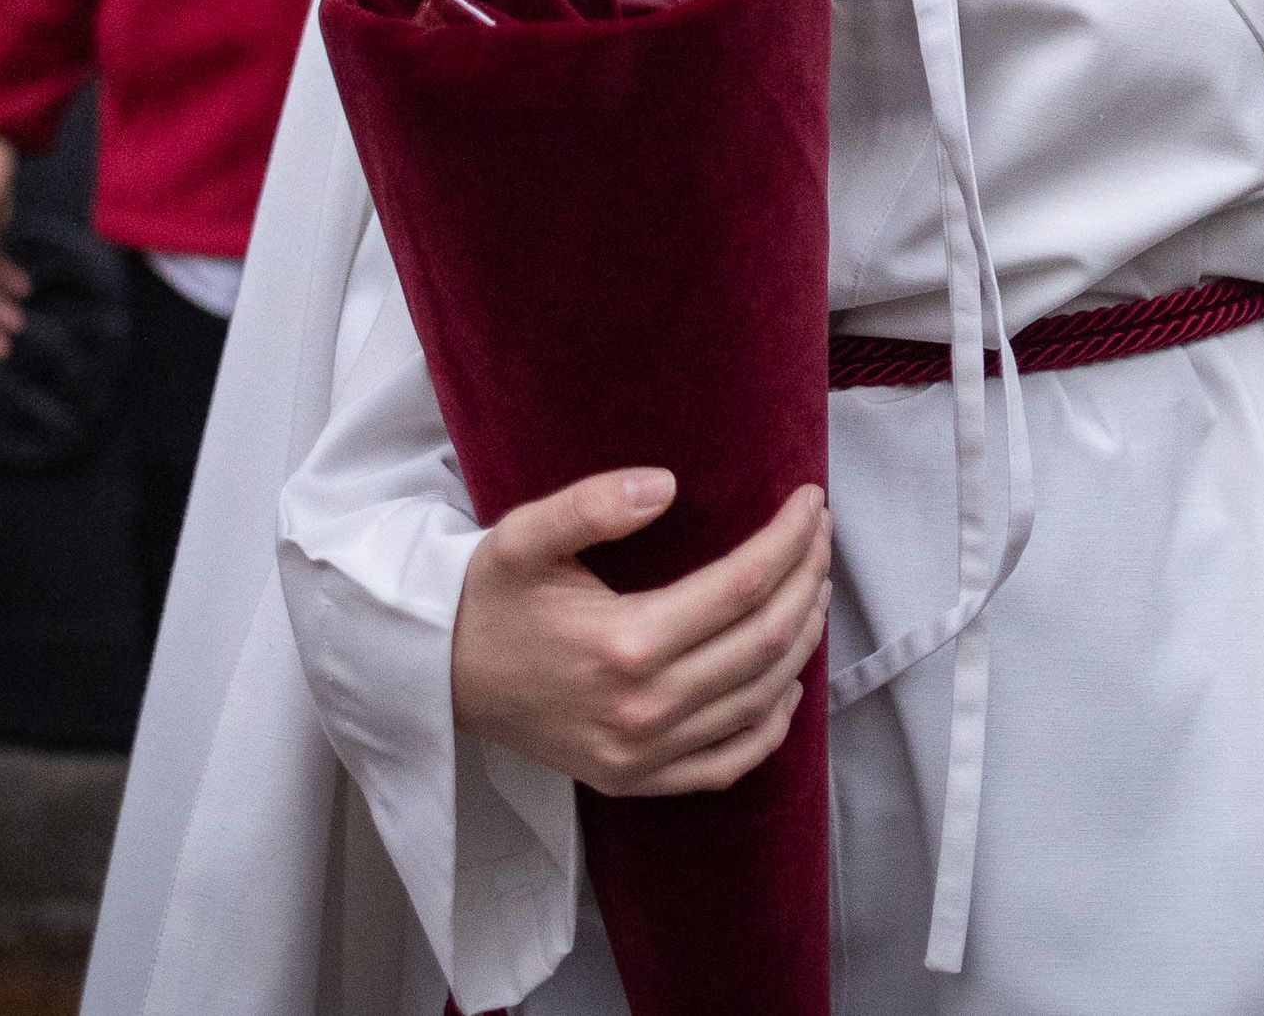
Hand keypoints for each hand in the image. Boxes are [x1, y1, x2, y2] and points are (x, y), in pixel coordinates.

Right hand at [452, 471, 830, 798]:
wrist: (442, 678)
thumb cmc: (489, 600)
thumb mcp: (523, 537)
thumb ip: (591, 505)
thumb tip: (667, 485)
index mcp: (624, 643)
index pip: (744, 586)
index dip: (790, 539)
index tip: (810, 501)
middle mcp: (644, 707)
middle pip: (765, 640)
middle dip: (809, 578)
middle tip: (821, 534)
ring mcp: (644, 754)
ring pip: (760, 697)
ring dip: (802, 639)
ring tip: (814, 586)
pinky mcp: (637, 779)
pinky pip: (731, 761)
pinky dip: (774, 722)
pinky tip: (787, 680)